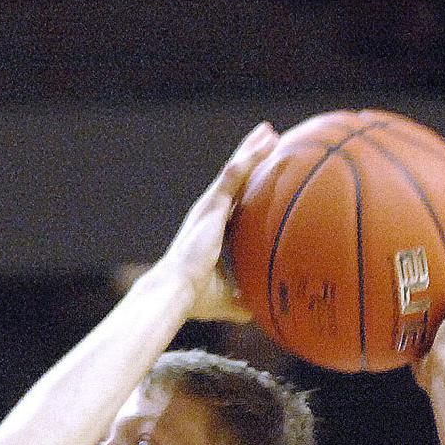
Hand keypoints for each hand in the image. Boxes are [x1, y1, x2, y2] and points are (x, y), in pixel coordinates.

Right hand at [157, 122, 278, 323]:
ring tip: (269, 132)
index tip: (261, 177)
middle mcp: (209, 215)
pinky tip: (264, 142)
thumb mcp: (227, 298)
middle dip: (249, 159)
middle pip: (234, 181)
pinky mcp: (211, 205)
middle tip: (266, 140)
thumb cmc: (194, 298)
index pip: (233, 204)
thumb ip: (245, 300)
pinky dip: (249, 157)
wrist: (176, 291)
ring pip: (235, 171)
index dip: (247, 189)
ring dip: (251, 150)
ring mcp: (209, 207)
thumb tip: (264, 312)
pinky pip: (234, 175)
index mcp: (211, 233)